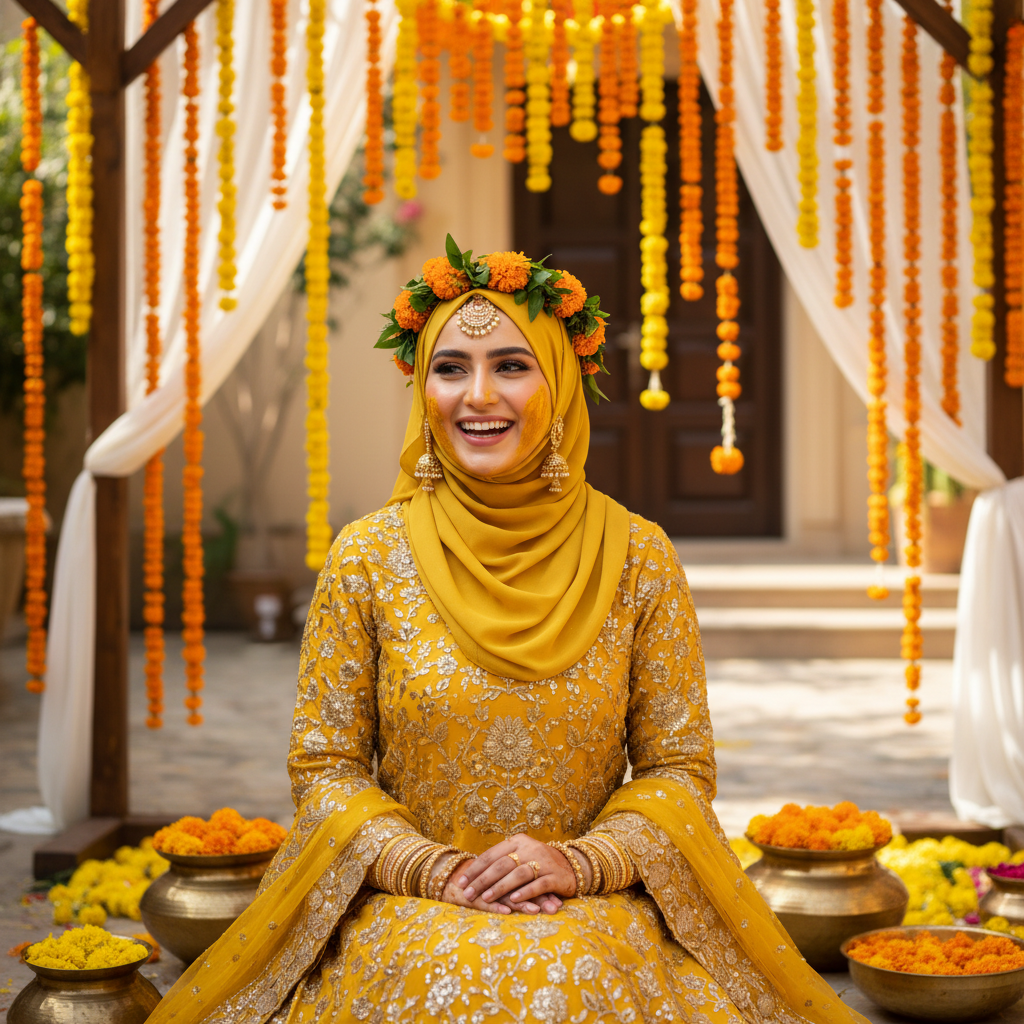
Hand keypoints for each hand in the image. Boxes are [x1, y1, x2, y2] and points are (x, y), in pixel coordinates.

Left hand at [457, 835, 575, 910]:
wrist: (572, 865)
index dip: (475, 868)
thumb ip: (501, 861)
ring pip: (518, 874)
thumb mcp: (520, 856)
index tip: (461, 881)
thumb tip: (471, 875)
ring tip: (486, 897)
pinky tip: (513, 900)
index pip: (492, 854)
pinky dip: (525, 892)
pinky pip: (538, 884)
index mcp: (518, 841)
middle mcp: (530, 848)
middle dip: (482, 880)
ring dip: (500, 887)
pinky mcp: (556, 876)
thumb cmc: (538, 863)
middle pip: (502, 864)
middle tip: (468, 893)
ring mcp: (544, 862)